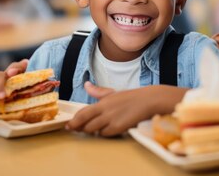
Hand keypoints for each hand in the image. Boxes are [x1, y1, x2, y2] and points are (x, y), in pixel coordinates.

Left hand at [65, 84, 187, 136]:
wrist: (149, 100)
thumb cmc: (132, 97)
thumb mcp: (113, 92)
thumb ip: (98, 91)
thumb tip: (86, 85)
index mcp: (103, 101)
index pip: (82, 112)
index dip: (74, 120)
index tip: (69, 125)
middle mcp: (105, 110)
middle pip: (85, 123)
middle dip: (80, 127)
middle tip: (77, 129)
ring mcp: (111, 119)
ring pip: (94, 130)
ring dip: (93, 130)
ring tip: (95, 128)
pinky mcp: (119, 127)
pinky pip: (106, 134)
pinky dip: (104, 133)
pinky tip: (108, 130)